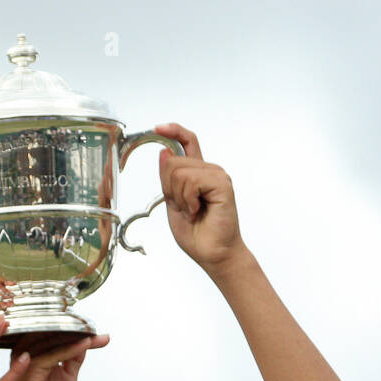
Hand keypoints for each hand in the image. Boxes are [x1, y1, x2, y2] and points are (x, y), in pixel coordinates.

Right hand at [7, 333, 109, 380]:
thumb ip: (71, 362)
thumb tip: (83, 343)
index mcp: (31, 360)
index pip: (52, 338)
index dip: (75, 333)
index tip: (98, 334)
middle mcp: (25, 359)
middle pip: (49, 335)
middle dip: (75, 331)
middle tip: (97, 330)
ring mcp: (24, 365)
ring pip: (48, 340)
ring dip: (73, 336)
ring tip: (94, 334)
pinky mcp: (28, 374)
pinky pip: (51, 355)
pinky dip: (70, 348)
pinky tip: (86, 344)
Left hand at [155, 123, 247, 274]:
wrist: (212, 253)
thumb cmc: (196, 233)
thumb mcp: (172, 202)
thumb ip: (168, 178)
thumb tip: (164, 152)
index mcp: (197, 173)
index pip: (188, 142)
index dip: (173, 131)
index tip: (158, 128)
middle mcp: (209, 170)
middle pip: (172, 161)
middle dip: (169, 188)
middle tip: (184, 207)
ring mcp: (217, 175)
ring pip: (179, 171)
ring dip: (179, 197)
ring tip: (193, 210)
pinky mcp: (222, 184)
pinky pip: (191, 181)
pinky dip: (188, 200)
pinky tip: (198, 210)